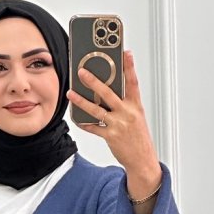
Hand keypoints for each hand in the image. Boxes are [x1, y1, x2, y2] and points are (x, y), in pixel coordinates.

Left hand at [66, 49, 162, 192]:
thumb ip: (125, 104)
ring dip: (82, 101)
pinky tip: (76, 117)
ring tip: (71, 93)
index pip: (133, 83)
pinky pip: (94, 127)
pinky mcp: (111, 137)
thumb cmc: (138, 138)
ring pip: (97, 110)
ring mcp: (118, 125)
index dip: (130, 67)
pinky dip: (84, 122)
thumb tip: (108, 93)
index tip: (126, 53)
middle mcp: (127, 114)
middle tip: (82, 72)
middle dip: (94, 81)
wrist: (143, 161)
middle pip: (108, 93)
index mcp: (136, 107)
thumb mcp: (137, 118)